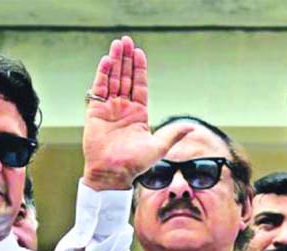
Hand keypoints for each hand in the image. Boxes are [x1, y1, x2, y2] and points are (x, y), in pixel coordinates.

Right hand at [82, 36, 191, 190]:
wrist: (113, 174)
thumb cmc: (135, 164)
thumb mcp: (159, 147)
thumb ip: (173, 134)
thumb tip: (192, 126)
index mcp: (139, 114)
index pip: (139, 86)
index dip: (139, 69)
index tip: (139, 53)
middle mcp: (124, 108)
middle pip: (125, 78)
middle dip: (126, 59)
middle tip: (126, 41)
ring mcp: (109, 109)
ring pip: (112, 80)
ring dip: (114, 62)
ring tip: (117, 45)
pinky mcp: (95, 112)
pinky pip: (98, 90)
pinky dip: (102, 75)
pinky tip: (106, 61)